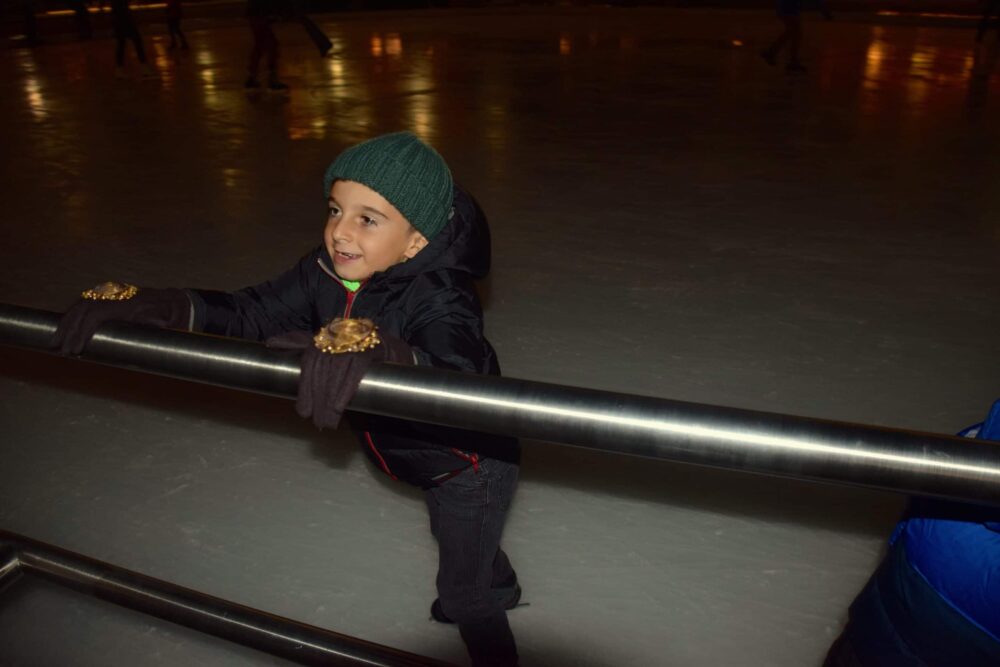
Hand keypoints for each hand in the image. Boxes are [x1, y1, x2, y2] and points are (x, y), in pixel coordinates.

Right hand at [51, 284, 191, 355]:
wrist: (170, 302)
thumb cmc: (167, 314)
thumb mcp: (165, 319)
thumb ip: (159, 321)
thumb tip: (161, 323)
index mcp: (124, 303)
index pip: (96, 315)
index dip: (83, 331)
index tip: (76, 349)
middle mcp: (113, 295)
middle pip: (83, 310)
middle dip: (69, 330)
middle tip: (61, 350)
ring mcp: (108, 294)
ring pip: (80, 305)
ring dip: (66, 323)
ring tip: (55, 342)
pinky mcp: (105, 295)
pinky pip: (84, 303)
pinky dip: (72, 316)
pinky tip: (64, 329)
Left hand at [266, 321, 412, 428]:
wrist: (389, 345)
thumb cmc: (351, 349)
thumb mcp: (324, 344)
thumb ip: (298, 343)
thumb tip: (269, 343)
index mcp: (323, 335)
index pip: (309, 363)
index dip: (305, 389)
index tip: (302, 412)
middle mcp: (337, 334)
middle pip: (322, 370)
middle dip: (317, 399)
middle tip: (317, 422)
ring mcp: (355, 340)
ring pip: (336, 371)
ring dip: (330, 398)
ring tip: (329, 421)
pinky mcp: (372, 347)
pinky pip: (356, 369)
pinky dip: (346, 388)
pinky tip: (340, 405)